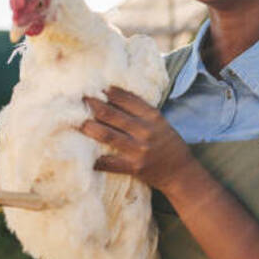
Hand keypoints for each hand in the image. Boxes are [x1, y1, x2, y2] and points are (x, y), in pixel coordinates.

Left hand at [80, 86, 195, 193]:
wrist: (180, 172)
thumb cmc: (167, 143)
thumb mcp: (159, 122)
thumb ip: (141, 111)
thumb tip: (112, 96)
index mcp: (152, 116)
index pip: (126, 99)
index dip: (109, 92)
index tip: (96, 87)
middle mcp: (145, 131)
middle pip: (111, 115)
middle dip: (93, 105)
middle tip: (80, 100)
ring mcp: (139, 150)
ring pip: (107, 135)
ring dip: (89, 127)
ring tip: (78, 122)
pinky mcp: (134, 168)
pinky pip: (110, 163)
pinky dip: (97, 160)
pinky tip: (85, 156)